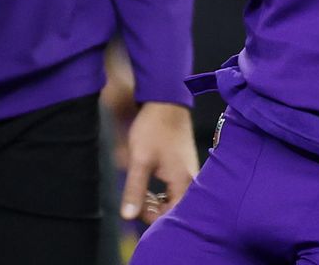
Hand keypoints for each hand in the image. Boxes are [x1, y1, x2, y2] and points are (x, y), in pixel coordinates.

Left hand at [120, 101, 197, 225]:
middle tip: (136, 199)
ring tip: (140, 193)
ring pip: (173, 202)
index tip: (135, 207)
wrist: (165, 101)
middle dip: (153, 210)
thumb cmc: (154, 129)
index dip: (151, 217)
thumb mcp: (139, 161)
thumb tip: (127, 216)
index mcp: (184, 183)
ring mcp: (189, 175)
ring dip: (155, 202)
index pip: (172, 217)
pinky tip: (148, 187)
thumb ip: (134, 190)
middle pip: (174, 211)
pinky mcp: (184, 169)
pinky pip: (175, 191)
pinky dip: (161, 194)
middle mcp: (192, 182)